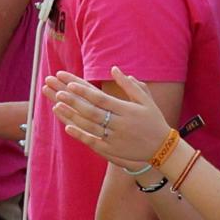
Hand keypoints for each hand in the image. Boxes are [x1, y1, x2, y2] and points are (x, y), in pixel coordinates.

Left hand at [47, 69, 175, 174]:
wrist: (162, 148)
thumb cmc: (153, 120)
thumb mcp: (146, 100)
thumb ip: (130, 85)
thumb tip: (114, 68)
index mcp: (128, 110)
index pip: (102, 99)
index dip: (85, 92)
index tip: (70, 84)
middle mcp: (120, 124)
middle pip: (92, 112)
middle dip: (74, 102)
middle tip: (58, 92)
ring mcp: (115, 138)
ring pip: (90, 126)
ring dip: (72, 116)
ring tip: (57, 105)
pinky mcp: (113, 150)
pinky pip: (94, 142)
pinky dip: (80, 135)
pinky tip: (68, 128)